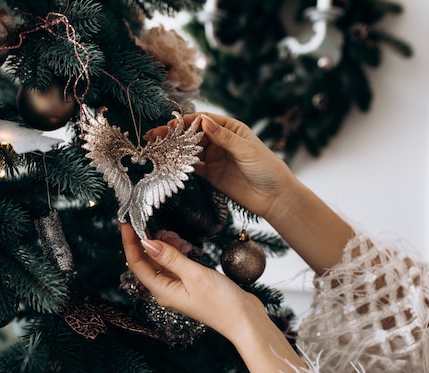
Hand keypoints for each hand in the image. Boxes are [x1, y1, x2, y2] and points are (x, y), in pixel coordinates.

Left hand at [120, 222, 306, 372]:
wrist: (245, 320)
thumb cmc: (222, 302)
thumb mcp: (194, 275)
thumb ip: (170, 257)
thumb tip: (147, 243)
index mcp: (162, 291)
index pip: (137, 264)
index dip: (129, 242)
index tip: (125, 222)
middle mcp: (166, 290)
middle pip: (146, 262)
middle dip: (146, 241)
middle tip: (148, 221)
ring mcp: (177, 288)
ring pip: (161, 261)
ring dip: (164, 245)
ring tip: (172, 233)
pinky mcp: (189, 284)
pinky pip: (175, 264)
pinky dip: (176, 252)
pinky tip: (183, 244)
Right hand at [145, 113, 295, 221]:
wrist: (274, 197)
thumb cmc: (266, 168)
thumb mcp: (246, 150)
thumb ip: (223, 137)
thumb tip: (203, 121)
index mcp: (230, 129)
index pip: (203, 121)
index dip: (185, 122)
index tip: (170, 125)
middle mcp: (220, 141)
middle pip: (192, 135)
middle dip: (173, 135)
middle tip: (154, 136)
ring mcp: (214, 158)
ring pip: (189, 150)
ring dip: (173, 149)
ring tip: (155, 149)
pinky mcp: (211, 174)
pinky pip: (192, 167)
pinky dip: (180, 166)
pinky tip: (167, 164)